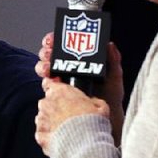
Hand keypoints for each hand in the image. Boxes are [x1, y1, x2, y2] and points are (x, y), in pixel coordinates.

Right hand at [34, 33, 124, 148]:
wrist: (107, 119)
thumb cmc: (111, 97)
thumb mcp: (114, 76)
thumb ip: (113, 60)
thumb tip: (110, 45)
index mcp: (79, 60)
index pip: (63, 45)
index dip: (55, 39)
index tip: (53, 39)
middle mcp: (67, 69)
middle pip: (49, 54)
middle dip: (45, 51)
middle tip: (49, 53)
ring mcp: (60, 82)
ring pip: (44, 68)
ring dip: (42, 65)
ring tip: (48, 69)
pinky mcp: (56, 95)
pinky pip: (46, 86)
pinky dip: (45, 82)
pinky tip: (50, 82)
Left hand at [35, 78, 108, 153]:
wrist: (86, 146)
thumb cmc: (93, 124)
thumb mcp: (101, 108)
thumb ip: (93, 101)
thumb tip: (93, 102)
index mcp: (61, 92)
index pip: (48, 83)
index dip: (52, 87)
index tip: (55, 90)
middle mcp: (48, 103)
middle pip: (46, 102)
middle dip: (54, 107)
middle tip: (68, 116)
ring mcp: (42, 120)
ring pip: (42, 118)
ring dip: (50, 122)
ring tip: (65, 130)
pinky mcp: (41, 136)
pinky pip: (41, 134)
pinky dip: (48, 137)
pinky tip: (59, 140)